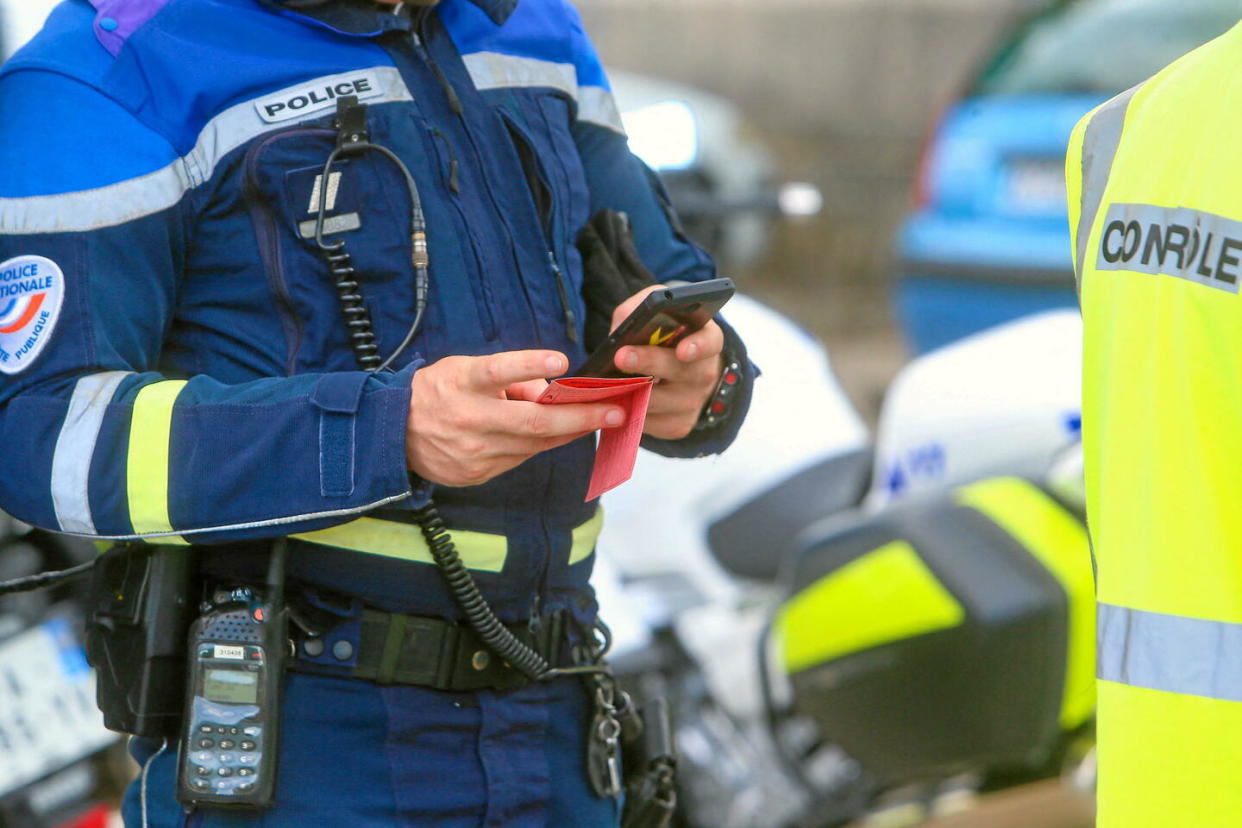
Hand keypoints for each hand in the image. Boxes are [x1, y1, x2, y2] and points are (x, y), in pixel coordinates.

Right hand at [407, 350, 625, 486]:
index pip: (498, 370)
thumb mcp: (464, 369)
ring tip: (604, 418)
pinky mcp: (478, 473)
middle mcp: (469, 418)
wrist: (394, 434)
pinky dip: (545, 443)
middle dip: (581, 417)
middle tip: (616, 410)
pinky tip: (566, 433)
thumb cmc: (439, 391)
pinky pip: (522, 457)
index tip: (561, 360)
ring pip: (535, 443)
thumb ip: (507, 376)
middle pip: (532, 421)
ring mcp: (474, 451)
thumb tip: (551, 391)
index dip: (528, 365)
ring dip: (573, 431)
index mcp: (462, 383)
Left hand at [611, 285, 724, 439]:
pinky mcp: (679, 425)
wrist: (669, 369)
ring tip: (608, 378)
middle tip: (622, 357)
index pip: (710, 342)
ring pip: (657, 400)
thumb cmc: (659, 336)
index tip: (682, 349)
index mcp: (706, 339)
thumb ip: (638, 311)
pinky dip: (629, 410)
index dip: (698, 346)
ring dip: (630, 389)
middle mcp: (705, 373)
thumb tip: (620, 330)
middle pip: (680, 372)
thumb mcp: (652, 315)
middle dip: (649, 363)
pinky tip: (617, 400)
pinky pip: (650, 421)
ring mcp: (694, 402)